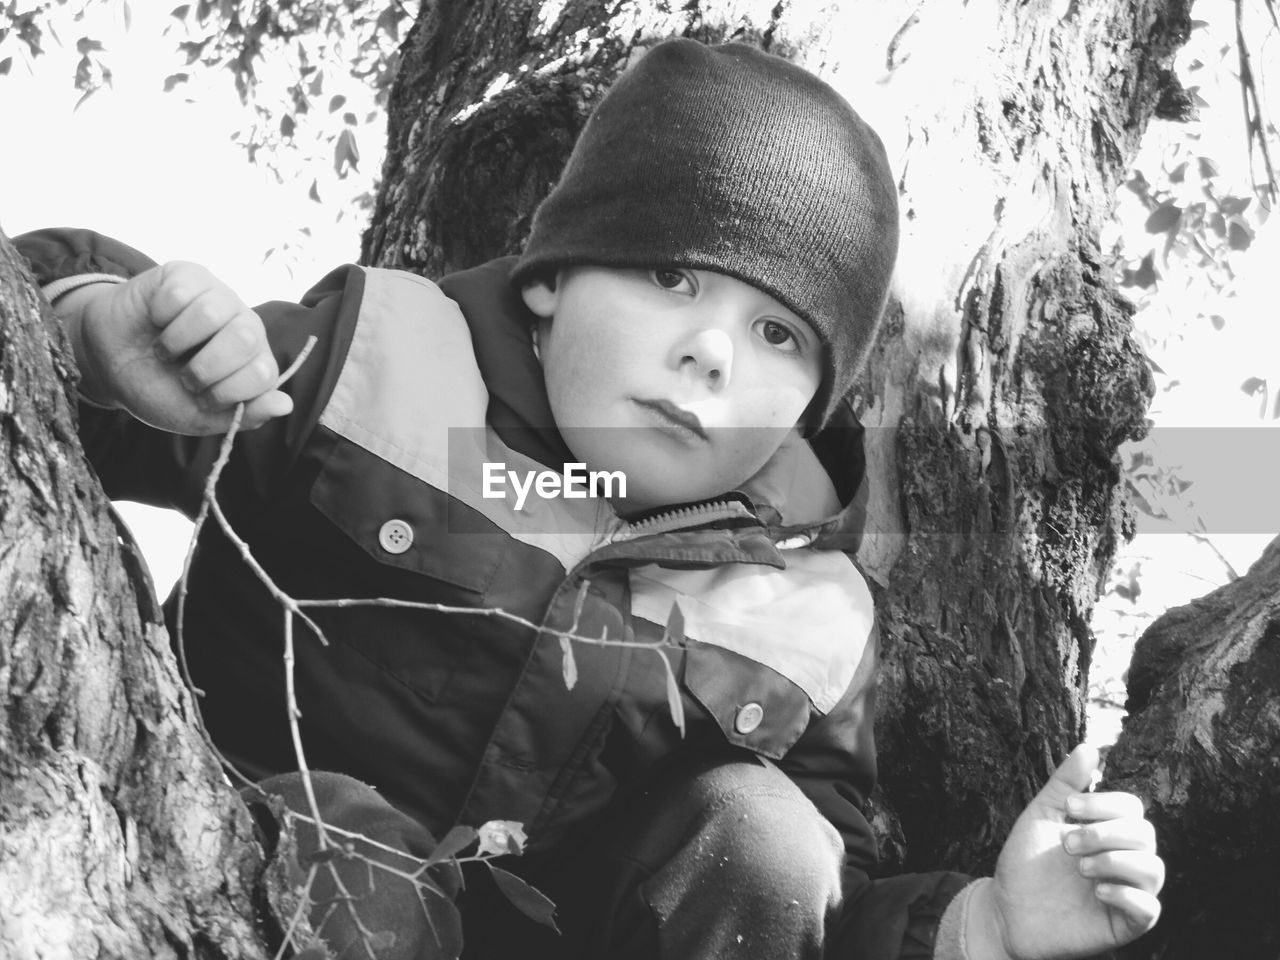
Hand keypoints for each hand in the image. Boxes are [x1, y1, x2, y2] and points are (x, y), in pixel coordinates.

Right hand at [71, 261, 291, 433]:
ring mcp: (219, 296)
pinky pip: (179, 294)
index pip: (264, 374)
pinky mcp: (187, 275)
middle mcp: (244, 325)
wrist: (108, 364)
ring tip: (166, 350)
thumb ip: (244, 416)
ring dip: (176, 343)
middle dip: (204, 368)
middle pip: (245, 339)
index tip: (202, 398)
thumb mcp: (199, 417)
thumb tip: (285, 405)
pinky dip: (158, 316)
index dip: (226, 393)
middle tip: (183, 375)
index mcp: (254, 361)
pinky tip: (156, 321)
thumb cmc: (159, 389)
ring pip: (212, 314)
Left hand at [966, 743, 1163, 959]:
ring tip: (1079, 868)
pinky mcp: (1124, 924)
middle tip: (1067, 844)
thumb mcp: (1041, 816)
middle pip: (1145, 834)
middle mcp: (1121, 860)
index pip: (1132, 808)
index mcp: (1105, 832)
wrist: (1005, 911)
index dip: (1105, 803)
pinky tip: (1096, 891)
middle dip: (1105, 832)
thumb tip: (1090, 746)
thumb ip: (1065, 783)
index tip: (1070, 807)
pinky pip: (1149, 908)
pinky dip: (1126, 894)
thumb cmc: (1024, 863)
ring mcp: (1125, 892)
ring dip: (1114, 860)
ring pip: (1154, 869)